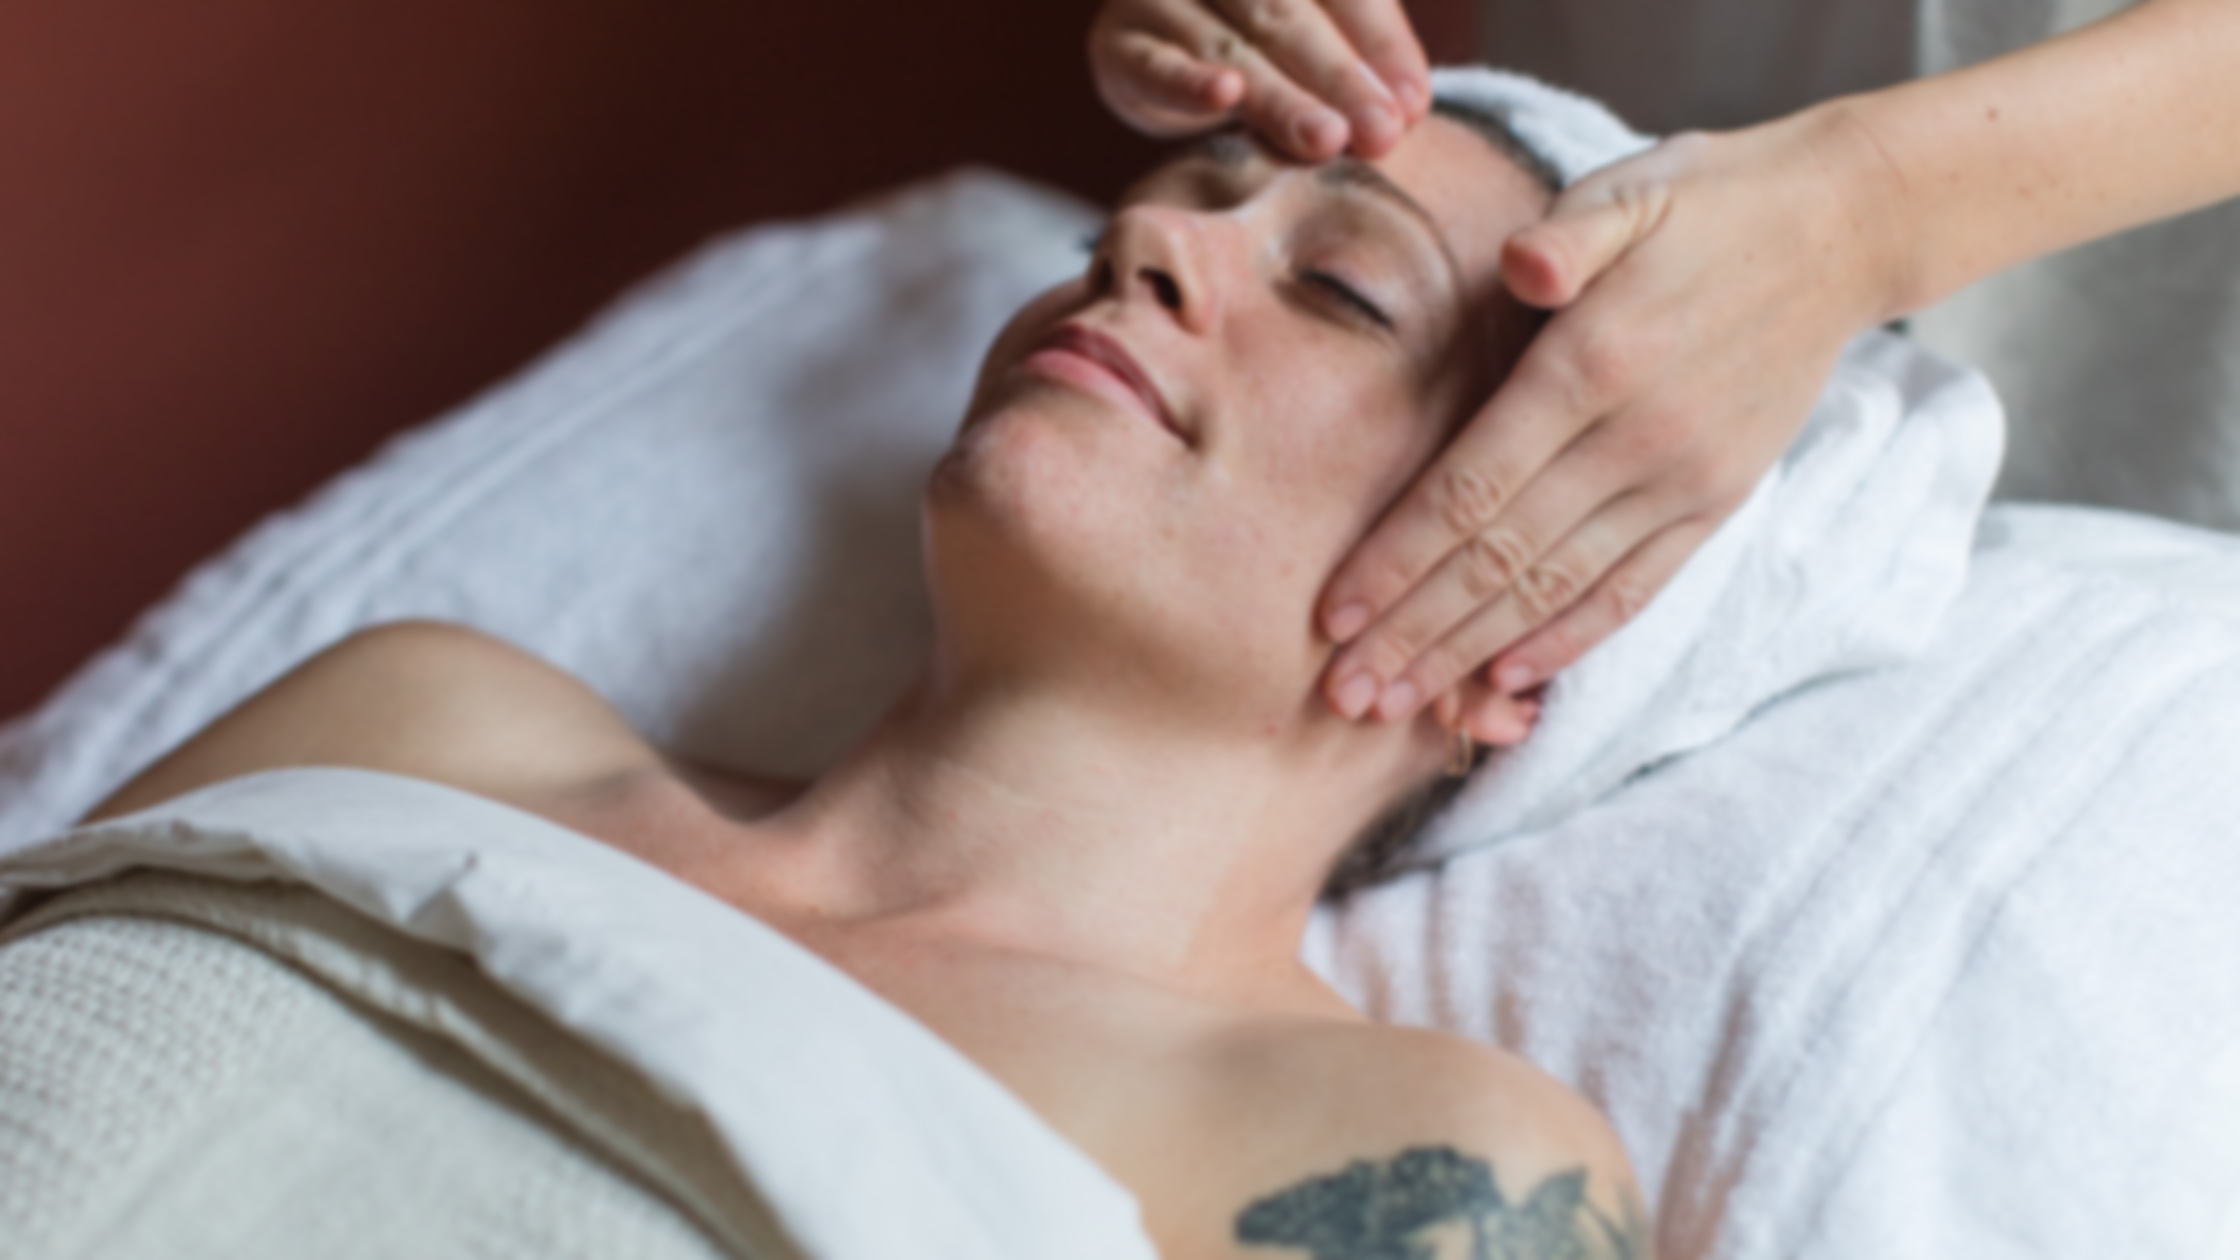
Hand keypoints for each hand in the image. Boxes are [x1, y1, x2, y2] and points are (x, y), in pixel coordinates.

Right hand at [1089, 0, 1429, 160]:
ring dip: (1282, 97)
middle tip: (1379, 132)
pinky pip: (1156, 64)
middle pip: (1287, 16)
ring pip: (1232, 47)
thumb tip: (1409, 106)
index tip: (1412, 105)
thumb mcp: (1312, 39)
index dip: (1379, 43)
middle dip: (1339, 78)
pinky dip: (1190, 81)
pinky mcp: (1120, 43)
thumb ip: (1362, 58)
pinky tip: (1224, 95)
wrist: (1157, 49)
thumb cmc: (1253, 44)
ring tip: (1326, 137)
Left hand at [1316, 108, 1907, 733]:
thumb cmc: (1705, 203)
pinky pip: (1634, 589)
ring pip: (1556, 588)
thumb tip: (1522, 263)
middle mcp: (1637, 439)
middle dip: (1415, 632)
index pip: (1471, 488)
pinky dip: (1570, 638)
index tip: (1333, 616)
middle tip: (1345, 694)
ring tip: (1401, 705)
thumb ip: (1567, 234)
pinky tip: (1509, 679)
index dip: (1397, 560)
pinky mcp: (1717, 503)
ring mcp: (1683, 481)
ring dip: (1471, 654)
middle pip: (1501, 558)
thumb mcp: (1632, 190)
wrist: (1841, 230)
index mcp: (1594, 364)